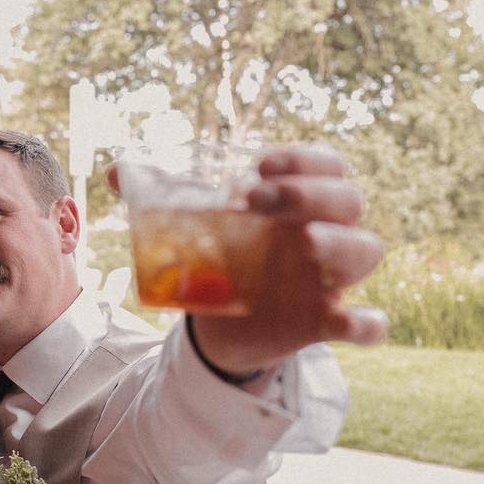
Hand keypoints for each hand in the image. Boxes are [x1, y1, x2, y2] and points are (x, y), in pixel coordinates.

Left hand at [153, 146, 387, 374]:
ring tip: (307, 242)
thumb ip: (159, 197)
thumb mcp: (194, 229)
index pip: (325, 165)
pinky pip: (366, 322)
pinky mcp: (324, 321)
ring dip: (342, 243)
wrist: (220, 324)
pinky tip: (347, 319)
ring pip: (366, 250)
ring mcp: (329, 277)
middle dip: (310, 194)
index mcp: (297, 202)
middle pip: (348, 201)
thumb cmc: (221, 259)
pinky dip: (367, 322)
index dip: (303, 160)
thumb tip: (116, 171)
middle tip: (257, 199)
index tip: (260, 165)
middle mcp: (322, 232)